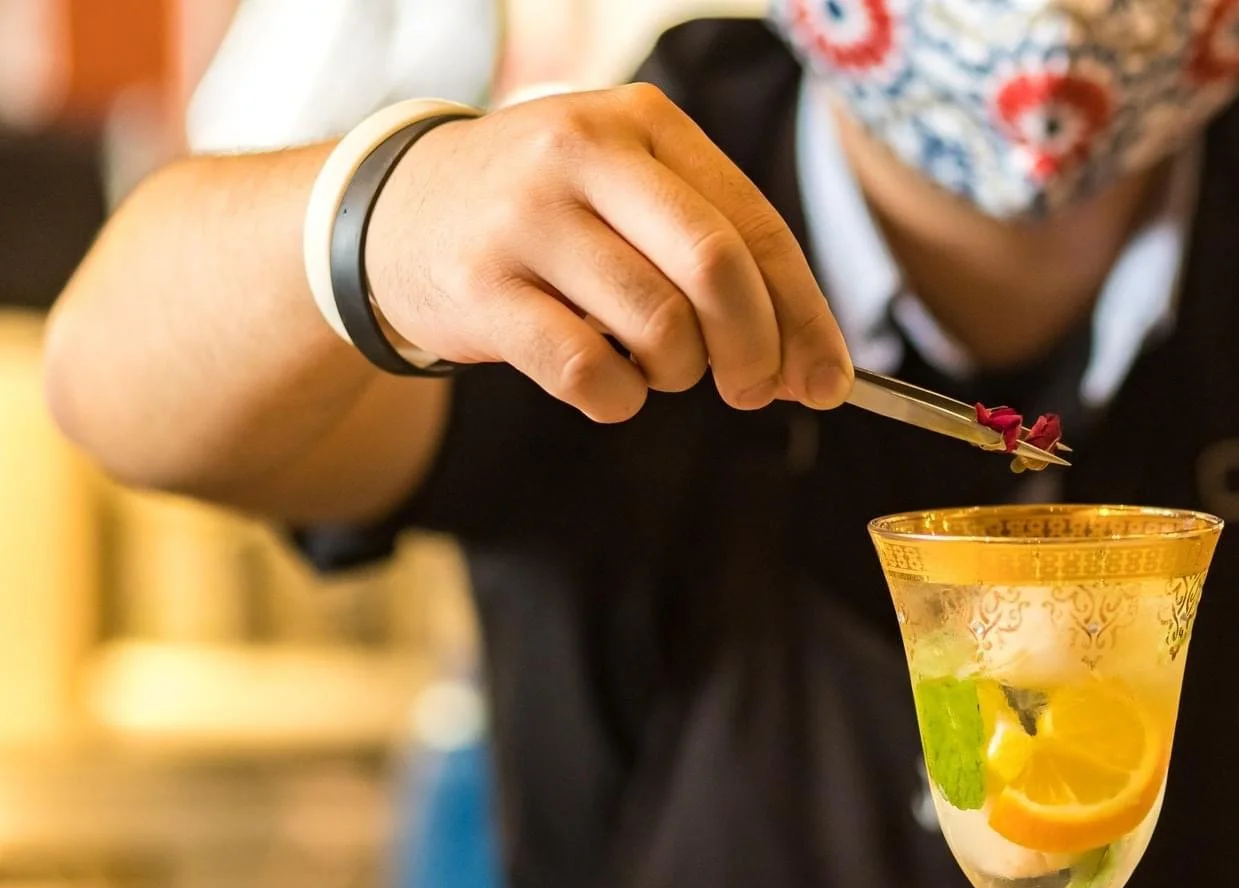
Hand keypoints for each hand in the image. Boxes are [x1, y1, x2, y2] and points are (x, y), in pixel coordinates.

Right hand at [362, 84, 850, 420]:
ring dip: (678, 374)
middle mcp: (582, 153)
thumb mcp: (632, 197)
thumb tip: (809, 369)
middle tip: (754, 391)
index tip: (829, 379)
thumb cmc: (548, 216)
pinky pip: (587, 372)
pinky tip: (606, 383)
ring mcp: (526, 219)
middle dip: (756, 351)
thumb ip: (721, 264)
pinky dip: (617, 398)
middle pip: (717, 269)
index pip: (756, 228)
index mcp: (642, 123)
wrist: (394, 211)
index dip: (805, 316)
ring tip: (654, 366)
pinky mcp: (481, 288)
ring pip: (659, 328)